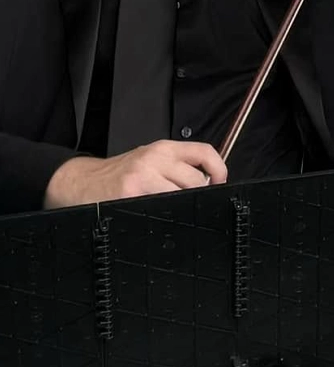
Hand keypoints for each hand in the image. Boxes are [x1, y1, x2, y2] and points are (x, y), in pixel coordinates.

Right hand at [44, 139, 227, 208]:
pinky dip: (164, 217)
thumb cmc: (120, 175)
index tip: (219, 184)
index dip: (219, 170)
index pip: (204, 152)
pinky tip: (154, 216)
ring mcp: (142, 177)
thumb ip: (178, 168)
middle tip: (186, 203)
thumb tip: (210, 185)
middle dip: (197, 196)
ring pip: (182, 197)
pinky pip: (161, 210)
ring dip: (181, 208)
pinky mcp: (130, 195)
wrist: (81, 181)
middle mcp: (154, 159)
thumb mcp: (150, 161)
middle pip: (196, 181)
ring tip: (168, 210)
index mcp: (162, 149)